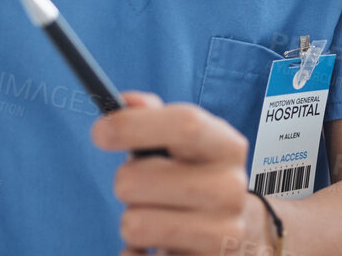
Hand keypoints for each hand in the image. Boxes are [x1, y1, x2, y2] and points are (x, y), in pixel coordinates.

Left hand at [92, 91, 271, 254]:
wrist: (242, 234)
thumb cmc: (198, 179)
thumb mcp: (188, 145)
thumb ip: (156, 118)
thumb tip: (126, 101)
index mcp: (228, 147)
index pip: (185, 124)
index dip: (135, 125)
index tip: (99, 131)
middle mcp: (231, 188)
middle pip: (138, 179)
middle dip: (124, 182)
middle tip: (140, 188)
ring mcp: (222, 234)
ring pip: (134, 224)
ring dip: (131, 222)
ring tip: (155, 218)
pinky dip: (132, 255)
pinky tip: (154, 248)